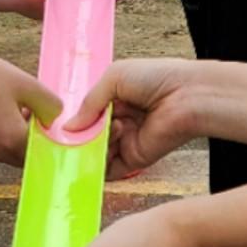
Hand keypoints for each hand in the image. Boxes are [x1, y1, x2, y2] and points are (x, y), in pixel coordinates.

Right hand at [0, 35, 60, 165]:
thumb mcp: (24, 82)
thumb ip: (48, 103)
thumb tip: (56, 117)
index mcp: (11, 140)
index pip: (42, 152)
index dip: (49, 137)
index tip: (52, 123)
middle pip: (25, 155)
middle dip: (33, 137)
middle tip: (35, 110)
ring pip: (8, 150)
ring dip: (16, 134)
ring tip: (14, 104)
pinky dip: (0, 132)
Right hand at [72, 57, 203, 179]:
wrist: (187, 97)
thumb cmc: (158, 78)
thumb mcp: (114, 77)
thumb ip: (89, 101)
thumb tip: (69, 126)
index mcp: (115, 98)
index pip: (87, 112)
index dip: (74, 119)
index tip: (59, 124)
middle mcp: (120, 120)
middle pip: (89, 134)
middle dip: (79, 135)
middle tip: (69, 136)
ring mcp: (126, 140)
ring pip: (96, 151)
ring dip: (90, 147)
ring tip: (93, 137)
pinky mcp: (134, 159)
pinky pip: (110, 168)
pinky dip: (98, 165)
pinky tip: (95, 153)